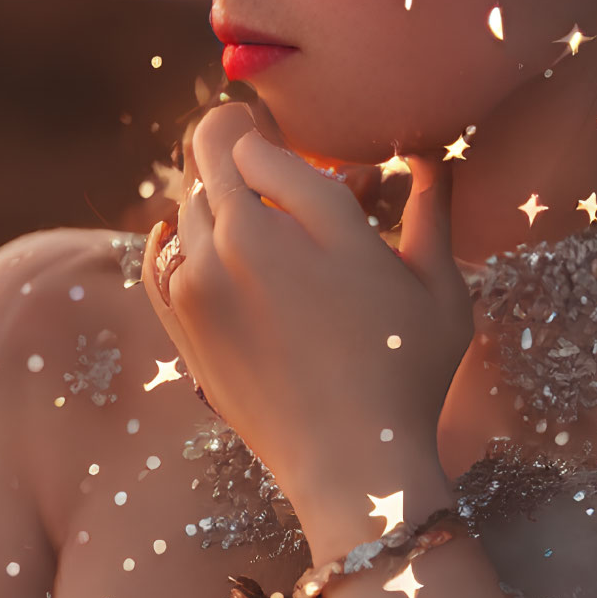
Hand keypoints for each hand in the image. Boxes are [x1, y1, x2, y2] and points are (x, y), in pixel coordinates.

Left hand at [139, 100, 474, 512]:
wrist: (352, 464)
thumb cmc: (406, 370)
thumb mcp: (437, 285)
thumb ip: (432, 208)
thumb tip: (430, 155)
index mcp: (308, 215)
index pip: (251, 140)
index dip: (260, 133)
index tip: (273, 137)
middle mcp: (242, 238)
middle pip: (207, 159)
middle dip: (228, 147)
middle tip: (248, 145)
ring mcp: (201, 283)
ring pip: (186, 205)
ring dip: (210, 197)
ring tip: (244, 208)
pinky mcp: (182, 326)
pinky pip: (159, 255)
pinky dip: (171, 236)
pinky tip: (184, 235)